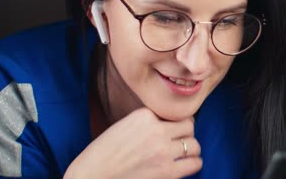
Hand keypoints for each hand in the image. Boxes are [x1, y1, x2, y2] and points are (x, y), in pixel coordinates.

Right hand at [64, 107, 201, 178]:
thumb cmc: (103, 154)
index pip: (175, 114)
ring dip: (191, 149)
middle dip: (186, 134)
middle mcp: (156, 130)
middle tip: (179, 142)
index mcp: (144, 115)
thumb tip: (171, 125)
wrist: (91, 177)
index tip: (172, 130)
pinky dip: (193, 163)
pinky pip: (194, 163)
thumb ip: (147, 123)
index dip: (176, 123)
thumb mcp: (124, 126)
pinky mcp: (167, 172)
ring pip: (194, 144)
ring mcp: (163, 151)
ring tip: (184, 154)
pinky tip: (185, 165)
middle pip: (189, 126)